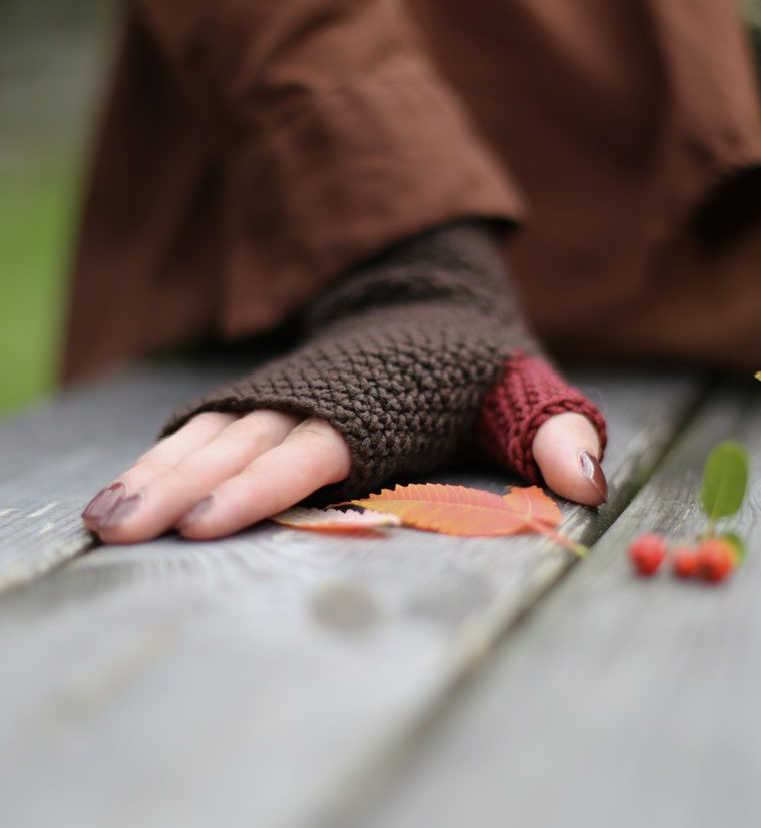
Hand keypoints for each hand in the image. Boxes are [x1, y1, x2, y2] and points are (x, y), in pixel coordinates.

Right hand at [82, 409, 604, 542]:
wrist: (422, 297)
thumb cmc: (475, 365)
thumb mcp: (527, 390)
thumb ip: (555, 435)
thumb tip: (589, 486)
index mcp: (375, 410)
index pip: (313, 452)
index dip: (262, 489)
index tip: (209, 522)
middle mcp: (316, 402)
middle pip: (242, 449)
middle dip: (182, 491)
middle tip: (120, 531)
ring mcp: (281, 397)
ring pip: (210, 437)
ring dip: (157, 476)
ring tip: (104, 517)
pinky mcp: (263, 398)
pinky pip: (204, 427)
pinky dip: (163, 457)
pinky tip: (124, 487)